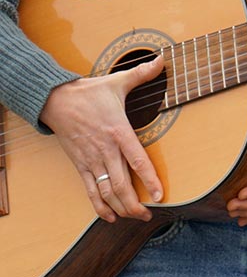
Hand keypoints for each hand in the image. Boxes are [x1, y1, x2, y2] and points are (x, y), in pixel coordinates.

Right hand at [41, 55, 165, 222]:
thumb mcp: (117, 81)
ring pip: (106, 191)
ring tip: (136, 217)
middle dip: (135, 203)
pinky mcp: (80, 165)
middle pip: (121, 184)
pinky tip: (111, 217)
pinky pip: (90, 190)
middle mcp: (105, 150)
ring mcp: (91, 160)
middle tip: (150, 215)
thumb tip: (163, 59)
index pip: (137, 160)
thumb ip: (142, 73)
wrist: (54, 100)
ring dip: (120, 208)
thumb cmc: (89, 92)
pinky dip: (99, 206)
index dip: (149, 180)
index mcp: (118, 131)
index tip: (159, 196)